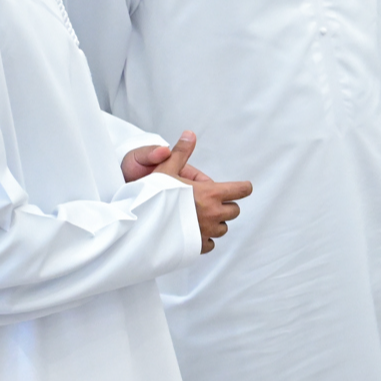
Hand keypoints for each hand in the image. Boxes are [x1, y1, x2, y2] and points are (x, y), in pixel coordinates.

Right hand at [139, 131, 252, 254]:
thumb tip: (189, 135)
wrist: (139, 223)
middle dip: (225, 205)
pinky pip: (210, 244)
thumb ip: (181, 152)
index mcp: (211, 194)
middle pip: (234, 210)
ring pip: (223, 228)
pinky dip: (205, 238)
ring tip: (199, 215)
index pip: (242, 190)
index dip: (241, 188)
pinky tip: (193, 231)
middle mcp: (213, 213)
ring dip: (216, 222)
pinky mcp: (197, 246)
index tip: (239, 187)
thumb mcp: (166, 169)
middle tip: (210, 200)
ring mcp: (206, 231)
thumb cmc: (153, 197)